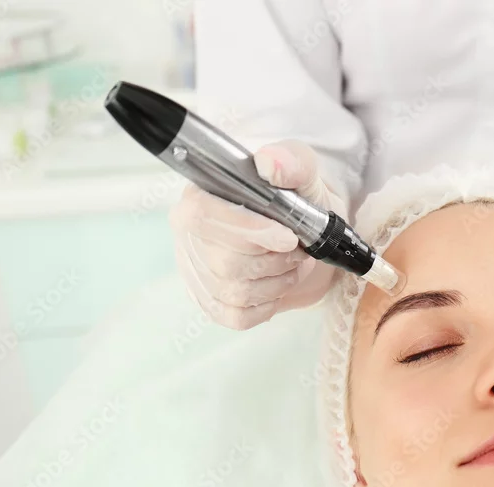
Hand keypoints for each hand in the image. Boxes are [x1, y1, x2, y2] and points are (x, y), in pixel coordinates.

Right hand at [169, 139, 346, 329]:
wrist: (303, 233)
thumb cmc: (295, 199)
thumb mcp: (301, 173)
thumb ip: (290, 162)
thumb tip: (271, 163)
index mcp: (200, 197)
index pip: (203, 217)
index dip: (248, 231)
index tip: (287, 238)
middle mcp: (190, 236)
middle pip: (224, 262)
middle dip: (274, 260)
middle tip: (297, 249)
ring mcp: (197, 272)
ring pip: (233, 292)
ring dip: (276, 282)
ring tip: (291, 265)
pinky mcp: (211, 301)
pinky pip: (235, 317)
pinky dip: (265, 306)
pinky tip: (276, 287)